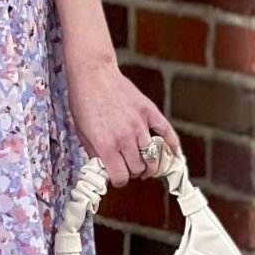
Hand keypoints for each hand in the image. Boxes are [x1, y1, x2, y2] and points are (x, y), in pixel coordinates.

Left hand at [67, 57, 180, 183]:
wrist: (93, 74)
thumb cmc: (83, 101)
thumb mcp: (82, 132)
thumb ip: (95, 154)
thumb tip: (105, 170)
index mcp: (106, 145)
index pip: (120, 177)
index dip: (118, 180)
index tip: (117, 176)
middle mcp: (125, 137)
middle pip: (138, 169)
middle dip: (133, 172)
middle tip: (129, 167)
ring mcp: (139, 124)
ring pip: (153, 157)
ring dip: (150, 164)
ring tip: (146, 164)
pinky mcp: (149, 111)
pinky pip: (167, 133)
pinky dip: (172, 146)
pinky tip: (172, 154)